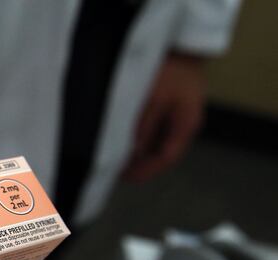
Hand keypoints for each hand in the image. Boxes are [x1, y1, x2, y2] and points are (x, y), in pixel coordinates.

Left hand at [122, 52, 205, 182]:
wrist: (181, 44)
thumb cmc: (170, 69)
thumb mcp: (155, 98)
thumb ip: (144, 126)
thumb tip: (131, 152)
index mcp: (185, 125)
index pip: (166, 158)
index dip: (145, 171)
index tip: (123, 177)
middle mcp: (183, 126)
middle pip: (161, 155)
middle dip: (138, 165)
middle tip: (113, 172)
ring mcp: (176, 119)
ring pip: (156, 145)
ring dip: (137, 153)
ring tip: (113, 159)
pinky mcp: (168, 111)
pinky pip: (153, 132)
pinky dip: (138, 140)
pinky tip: (121, 141)